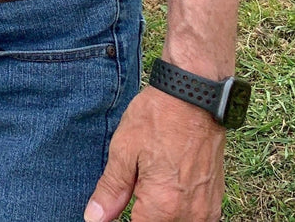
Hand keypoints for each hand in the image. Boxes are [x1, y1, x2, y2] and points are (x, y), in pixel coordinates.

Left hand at [84, 86, 226, 221]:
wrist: (194, 98)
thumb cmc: (158, 118)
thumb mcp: (124, 149)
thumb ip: (111, 190)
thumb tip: (94, 218)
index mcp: (164, 206)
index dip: (121, 217)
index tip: (117, 202)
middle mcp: (190, 215)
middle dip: (142, 213)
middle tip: (135, 186)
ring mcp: (206, 211)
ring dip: (159, 212)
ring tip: (150, 184)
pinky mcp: (215, 202)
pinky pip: (193, 218)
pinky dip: (177, 210)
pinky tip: (166, 187)